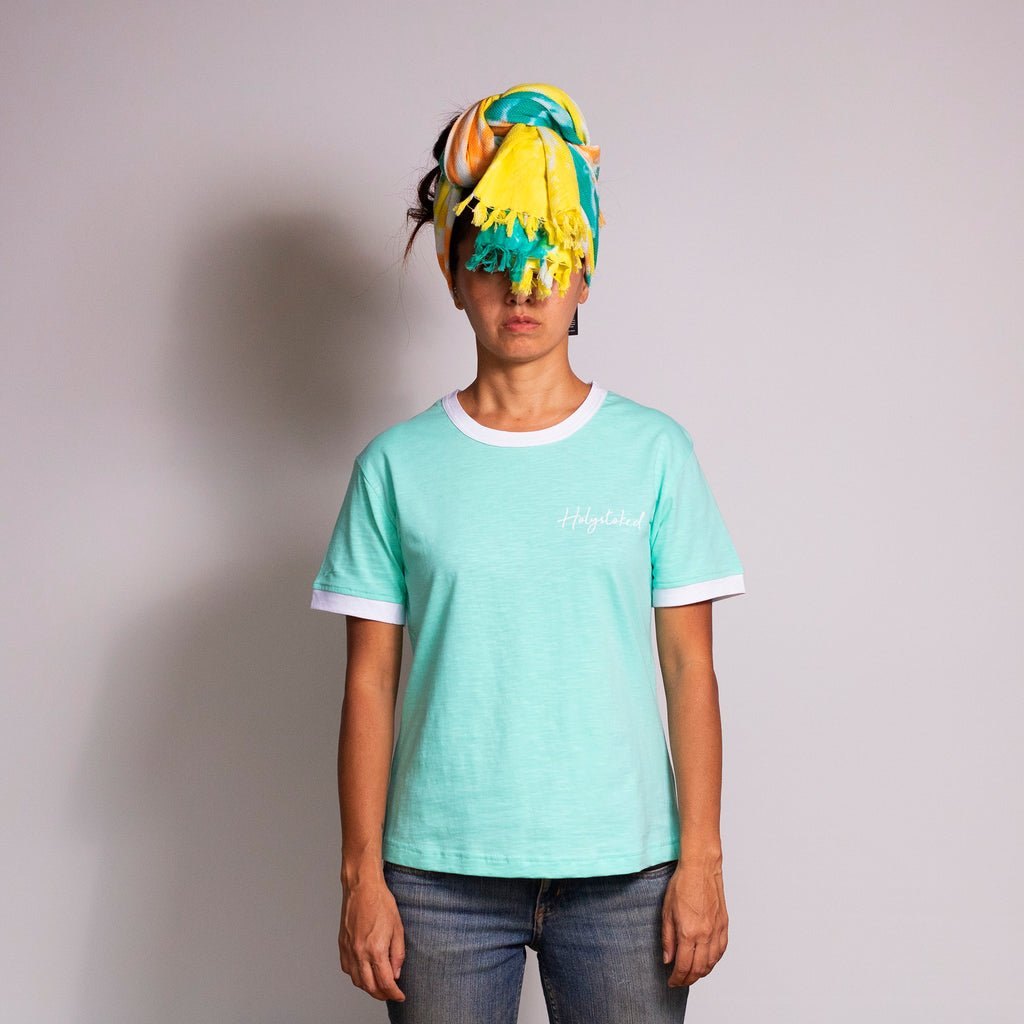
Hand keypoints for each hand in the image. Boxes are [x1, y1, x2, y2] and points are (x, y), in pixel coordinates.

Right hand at [339, 880, 405, 1001]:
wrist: (362, 887)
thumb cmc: (381, 902)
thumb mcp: (398, 927)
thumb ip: (398, 954)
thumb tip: (396, 973)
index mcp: (375, 949)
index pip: (385, 982)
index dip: (394, 993)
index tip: (400, 996)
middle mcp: (359, 953)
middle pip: (370, 987)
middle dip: (382, 995)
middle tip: (391, 993)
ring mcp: (349, 950)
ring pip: (357, 981)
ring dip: (368, 988)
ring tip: (379, 985)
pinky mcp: (342, 945)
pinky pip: (347, 969)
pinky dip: (356, 976)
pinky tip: (365, 972)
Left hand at [661, 860, 727, 986]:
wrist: (701, 868)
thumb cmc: (682, 885)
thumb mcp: (666, 911)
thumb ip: (667, 938)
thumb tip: (668, 959)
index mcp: (688, 932)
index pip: (683, 966)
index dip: (677, 978)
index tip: (672, 982)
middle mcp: (705, 935)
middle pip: (699, 969)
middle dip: (688, 979)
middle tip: (680, 981)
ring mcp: (717, 931)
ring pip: (712, 963)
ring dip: (702, 973)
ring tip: (692, 974)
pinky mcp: (724, 925)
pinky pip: (721, 951)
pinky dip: (714, 961)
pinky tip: (707, 962)